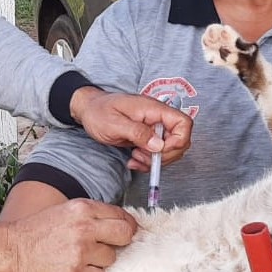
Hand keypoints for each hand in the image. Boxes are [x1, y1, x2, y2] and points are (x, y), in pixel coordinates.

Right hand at [0, 198, 137, 271]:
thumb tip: (119, 222)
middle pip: (125, 234)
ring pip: (111, 258)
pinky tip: (78, 269)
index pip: (121, 215)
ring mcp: (80, 251)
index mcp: (83, 208)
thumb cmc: (38, 230)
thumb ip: (92, 214)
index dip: (127, 224)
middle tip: (109, 245)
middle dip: (121, 240)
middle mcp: (84, 227)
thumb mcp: (66, 210)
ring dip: (100, 260)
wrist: (14, 249)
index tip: (125, 230)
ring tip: (80, 256)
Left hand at [69, 88, 191, 160]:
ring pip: (169, 149)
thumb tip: (159, 144)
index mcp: (153, 109)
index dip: (179, 139)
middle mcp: (157, 118)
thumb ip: (138, 132)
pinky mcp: (147, 138)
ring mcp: (153, 129)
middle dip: (165, 155)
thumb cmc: (98, 111)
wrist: (88, 111)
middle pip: (180, 139)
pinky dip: (148, 162)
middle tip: (144, 157)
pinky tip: (134, 161)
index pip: (183, 122)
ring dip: (155, 160)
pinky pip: (156, 153)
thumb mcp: (114, 123)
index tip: (162, 150)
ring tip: (135, 158)